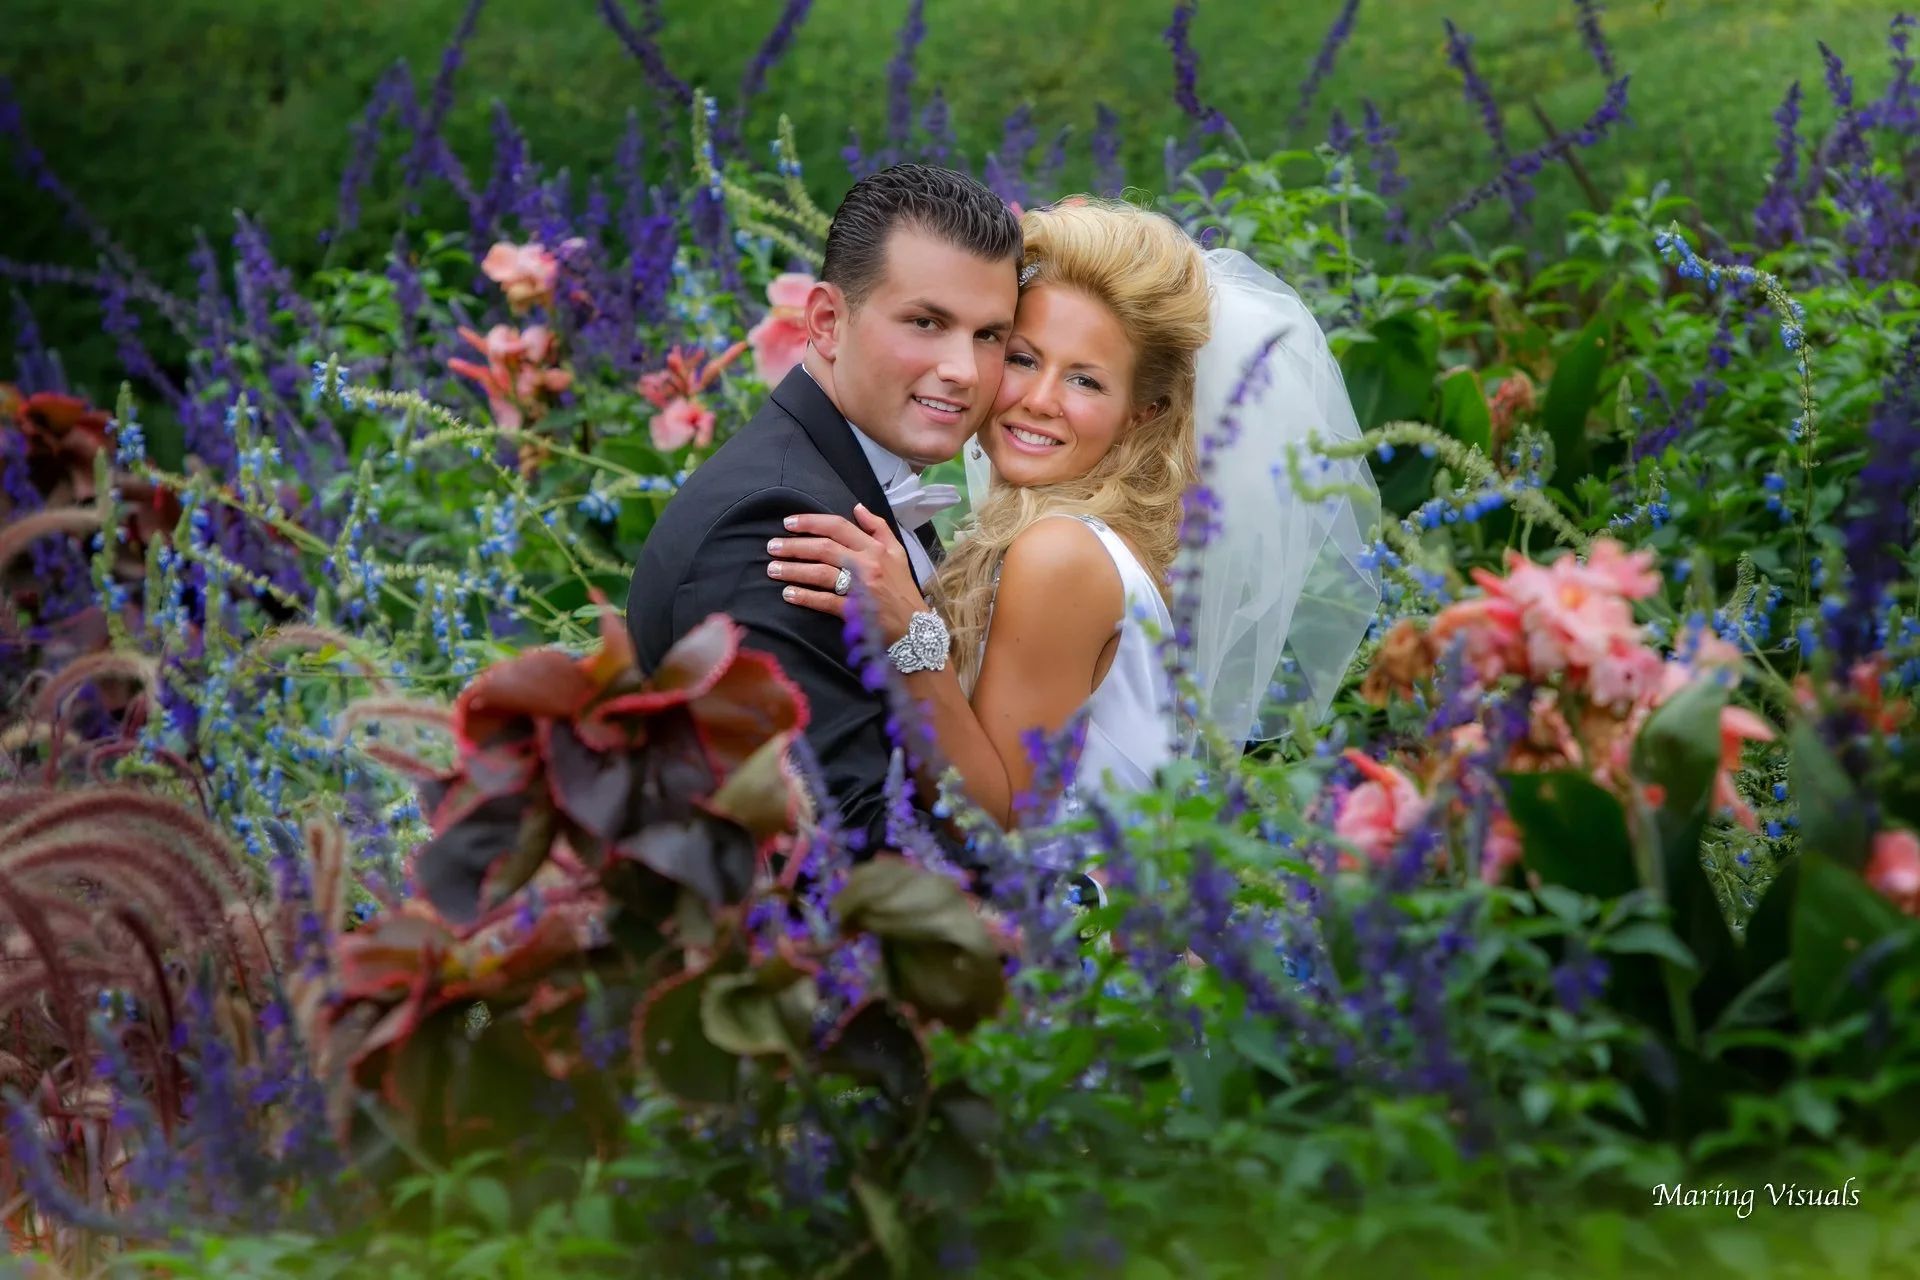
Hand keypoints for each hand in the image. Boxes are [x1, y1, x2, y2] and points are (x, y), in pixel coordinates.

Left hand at [768, 504, 923, 643]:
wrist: (914, 628)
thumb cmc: (902, 589)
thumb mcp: (897, 553)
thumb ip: (878, 528)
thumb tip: (857, 508)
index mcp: (876, 548)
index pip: (838, 527)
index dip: (811, 522)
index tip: (789, 523)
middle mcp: (868, 564)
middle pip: (824, 548)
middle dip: (794, 546)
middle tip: (772, 547)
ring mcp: (861, 588)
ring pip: (821, 573)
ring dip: (793, 570)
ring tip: (772, 569)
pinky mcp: (855, 611)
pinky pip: (825, 600)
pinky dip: (805, 597)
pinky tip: (788, 593)